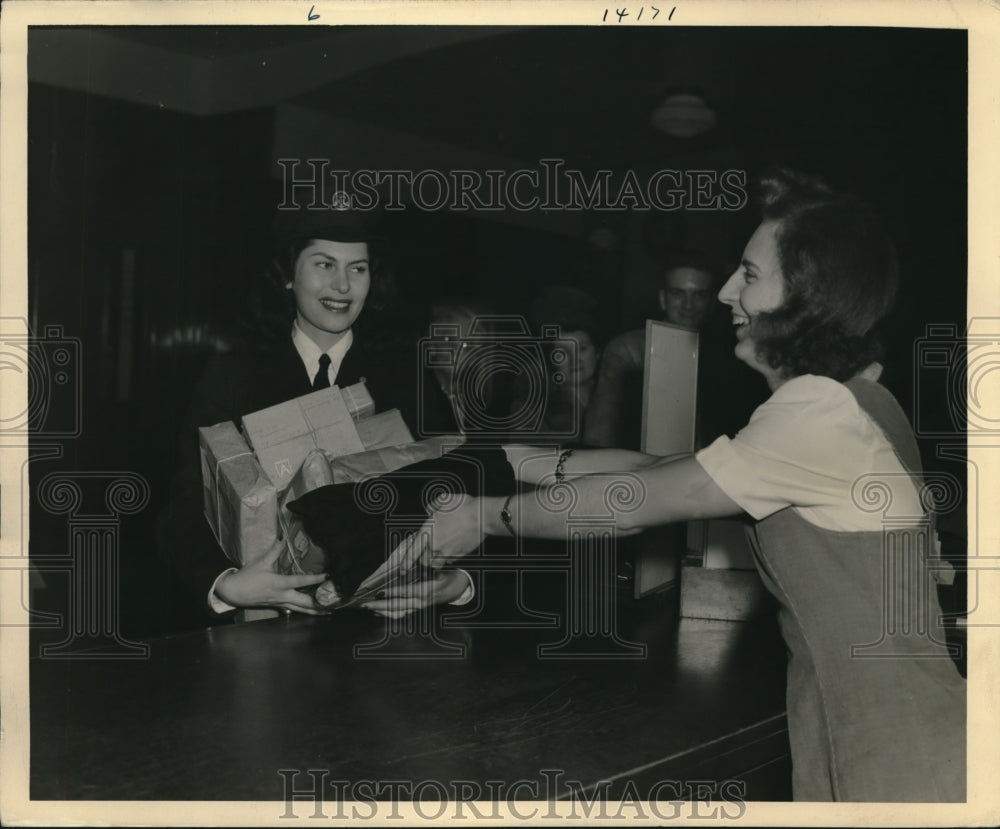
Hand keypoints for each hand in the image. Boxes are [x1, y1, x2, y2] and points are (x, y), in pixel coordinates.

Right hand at [214, 539, 329, 614]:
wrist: (233, 593)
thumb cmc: (247, 577)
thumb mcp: (261, 562)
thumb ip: (275, 551)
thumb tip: (284, 537)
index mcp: (279, 583)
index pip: (300, 582)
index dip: (315, 579)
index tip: (327, 576)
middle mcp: (282, 596)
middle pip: (304, 602)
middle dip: (319, 604)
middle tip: (333, 603)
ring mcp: (281, 603)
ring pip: (301, 610)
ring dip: (315, 611)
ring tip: (328, 612)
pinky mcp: (278, 607)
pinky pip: (295, 610)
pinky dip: (305, 611)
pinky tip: (313, 612)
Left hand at [360, 569, 471, 618]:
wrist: (461, 587)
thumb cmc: (450, 576)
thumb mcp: (440, 569)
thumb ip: (425, 566)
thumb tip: (409, 563)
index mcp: (427, 591)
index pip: (406, 592)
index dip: (392, 592)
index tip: (380, 591)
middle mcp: (422, 602)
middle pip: (398, 606)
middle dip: (380, 605)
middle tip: (367, 604)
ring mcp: (419, 606)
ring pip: (398, 613)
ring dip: (382, 611)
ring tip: (370, 608)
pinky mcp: (418, 608)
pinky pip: (401, 614)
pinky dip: (389, 613)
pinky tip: (379, 610)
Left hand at [366, 494, 485, 580]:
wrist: (482, 516)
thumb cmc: (464, 507)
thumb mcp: (444, 500)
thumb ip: (433, 506)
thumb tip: (430, 509)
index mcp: (428, 531)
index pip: (413, 551)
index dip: (406, 562)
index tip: (403, 568)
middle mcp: (436, 544)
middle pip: (423, 560)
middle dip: (422, 559)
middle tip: (425, 553)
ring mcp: (448, 551)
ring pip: (436, 563)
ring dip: (434, 561)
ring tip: (438, 553)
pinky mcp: (459, 555)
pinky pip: (449, 561)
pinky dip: (448, 558)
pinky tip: (451, 549)